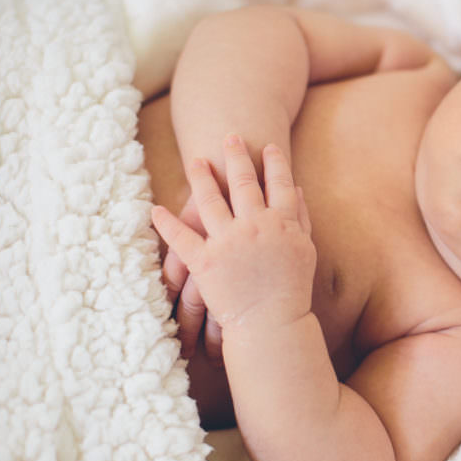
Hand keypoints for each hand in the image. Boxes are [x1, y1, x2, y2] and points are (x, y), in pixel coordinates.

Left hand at [151, 135, 315, 334]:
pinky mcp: (205, 262)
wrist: (273, 324)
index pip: (279, 184)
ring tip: (195, 160)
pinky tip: (155, 209)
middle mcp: (255, 226)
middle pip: (244, 183)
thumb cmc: (293, 289)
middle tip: (229, 136)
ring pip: (210, 200)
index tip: (269, 146)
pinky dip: (166, 223)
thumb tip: (298, 189)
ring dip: (202, 177)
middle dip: (236, 157)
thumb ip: (302, 216)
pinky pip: (181, 238)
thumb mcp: (305, 248)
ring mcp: (228, 242)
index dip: (274, 163)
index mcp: (282, 222)